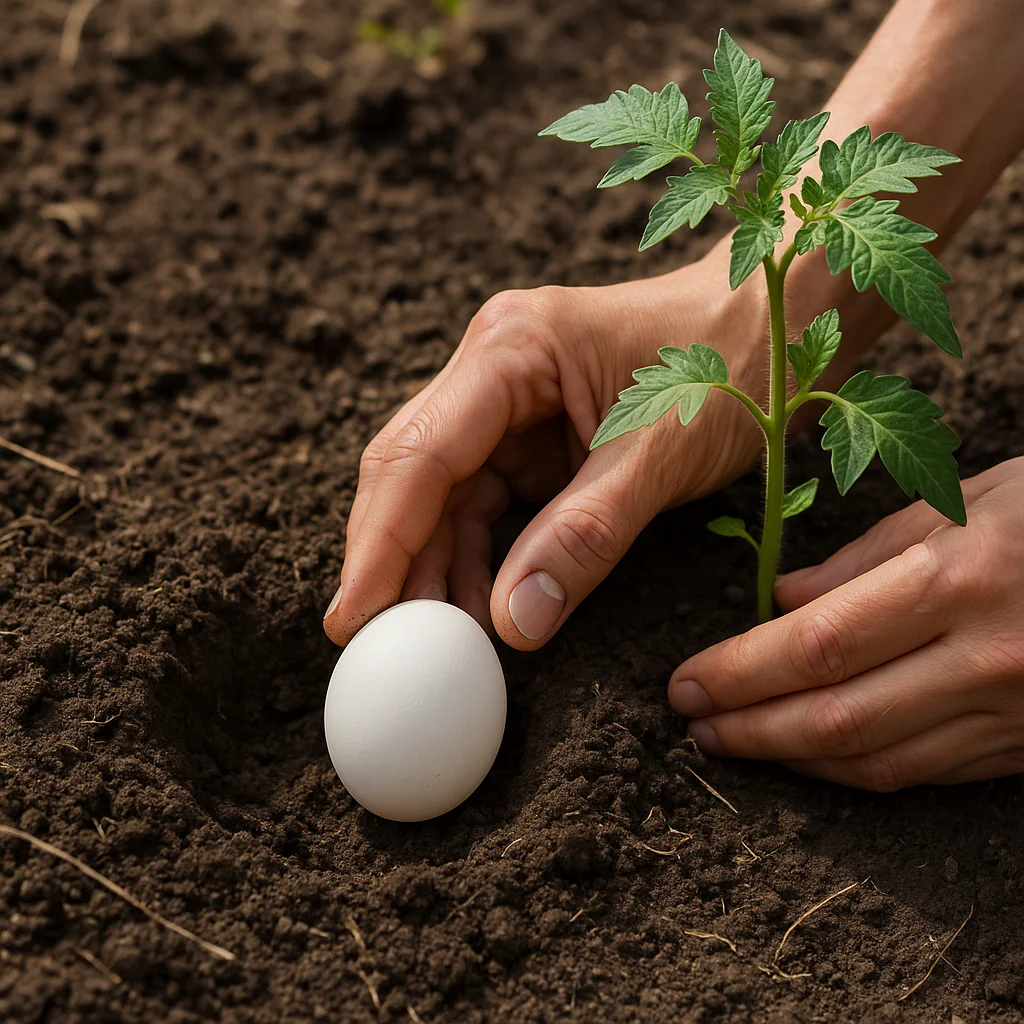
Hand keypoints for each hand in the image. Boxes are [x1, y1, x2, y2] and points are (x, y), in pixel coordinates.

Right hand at [324, 243, 767, 649]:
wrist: (770, 326)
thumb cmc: (729, 366)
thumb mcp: (661, 455)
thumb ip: (586, 535)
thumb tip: (511, 623)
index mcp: (511, 349)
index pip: (420, 454)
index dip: (380, 542)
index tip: (353, 618)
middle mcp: (491, 368)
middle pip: (410, 473)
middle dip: (388, 559)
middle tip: (375, 645)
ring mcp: (505, 401)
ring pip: (438, 495)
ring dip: (429, 568)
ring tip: (427, 644)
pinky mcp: (527, 435)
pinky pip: (480, 503)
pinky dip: (470, 559)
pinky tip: (472, 610)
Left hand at [669, 458, 1023, 789]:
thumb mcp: (968, 501)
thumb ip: (867, 556)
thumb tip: (781, 598)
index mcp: (960, 580)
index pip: (816, 645)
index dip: (739, 671)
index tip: (686, 681)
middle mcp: (985, 658)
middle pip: (836, 716)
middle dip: (748, 727)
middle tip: (690, 723)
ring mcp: (1012, 713)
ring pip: (877, 760)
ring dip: (790, 759)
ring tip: (730, 743)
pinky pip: (926, 774)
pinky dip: (855, 771)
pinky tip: (809, 757)